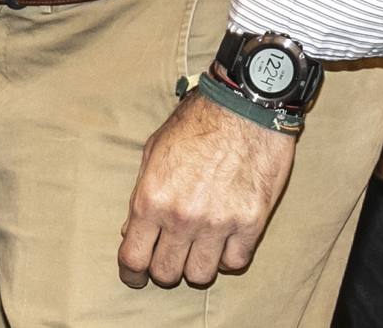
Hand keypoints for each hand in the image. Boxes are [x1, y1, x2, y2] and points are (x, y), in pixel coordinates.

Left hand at [117, 90, 295, 288]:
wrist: (245, 105)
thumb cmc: (197, 123)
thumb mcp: (154, 152)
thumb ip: (141, 195)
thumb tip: (132, 232)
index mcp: (152, 199)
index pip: (133, 258)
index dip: (131, 275)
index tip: (136, 277)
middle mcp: (182, 217)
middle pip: (166, 273)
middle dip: (164, 268)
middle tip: (172, 256)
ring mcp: (219, 223)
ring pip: (201, 274)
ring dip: (197, 265)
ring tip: (200, 248)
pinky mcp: (251, 223)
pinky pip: (236, 262)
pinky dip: (229, 256)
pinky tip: (226, 241)